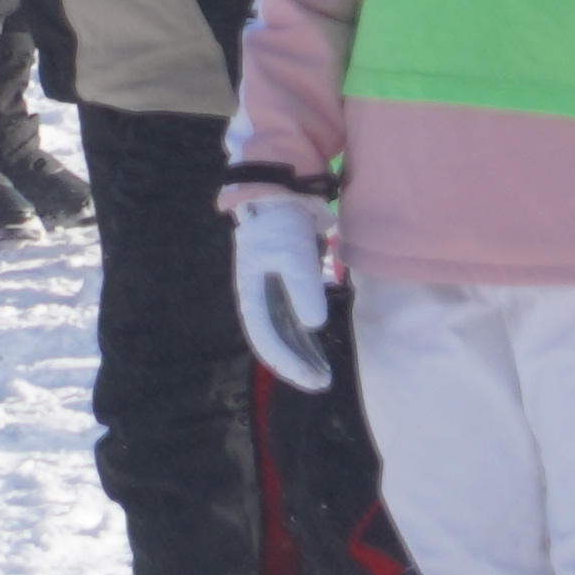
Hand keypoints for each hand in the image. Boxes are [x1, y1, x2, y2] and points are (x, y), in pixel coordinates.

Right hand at [229, 196, 334, 388]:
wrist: (280, 191)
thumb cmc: (281, 223)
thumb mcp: (293, 254)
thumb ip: (303, 288)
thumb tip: (314, 326)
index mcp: (252, 295)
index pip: (267, 339)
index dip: (288, 363)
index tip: (312, 379)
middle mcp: (258, 298)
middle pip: (274, 341)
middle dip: (296, 364)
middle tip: (322, 382)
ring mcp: (270, 290)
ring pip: (283, 331)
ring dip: (301, 352)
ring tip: (323, 371)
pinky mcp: (284, 282)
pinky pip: (292, 316)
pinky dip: (304, 333)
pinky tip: (318, 342)